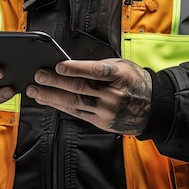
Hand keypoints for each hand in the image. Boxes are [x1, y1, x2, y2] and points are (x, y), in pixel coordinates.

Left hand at [25, 58, 151, 134]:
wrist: (152, 108)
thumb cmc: (134, 82)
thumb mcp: (122, 66)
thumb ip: (99, 67)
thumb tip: (71, 66)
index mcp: (119, 76)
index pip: (95, 71)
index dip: (76, 69)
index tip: (59, 65)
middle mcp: (113, 95)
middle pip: (80, 88)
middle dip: (56, 82)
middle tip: (39, 76)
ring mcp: (106, 111)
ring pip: (74, 103)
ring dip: (52, 97)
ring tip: (36, 91)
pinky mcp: (101, 122)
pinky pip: (77, 113)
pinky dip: (60, 106)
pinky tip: (48, 101)